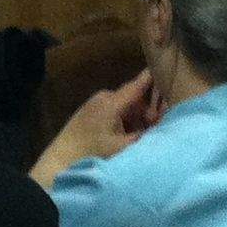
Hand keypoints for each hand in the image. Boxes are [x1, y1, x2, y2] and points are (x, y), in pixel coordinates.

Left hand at [32, 70, 156, 182]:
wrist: (61, 158)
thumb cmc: (92, 152)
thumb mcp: (122, 147)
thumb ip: (143, 135)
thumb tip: (161, 126)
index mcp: (112, 102)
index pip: (137, 85)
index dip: (152, 78)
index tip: (165, 67)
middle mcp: (104, 97)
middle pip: (133, 99)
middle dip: (146, 111)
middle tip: (155, 128)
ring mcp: (95, 103)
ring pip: (124, 106)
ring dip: (135, 118)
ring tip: (139, 136)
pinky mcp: (90, 112)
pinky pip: (114, 111)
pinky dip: (123, 120)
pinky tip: (125, 137)